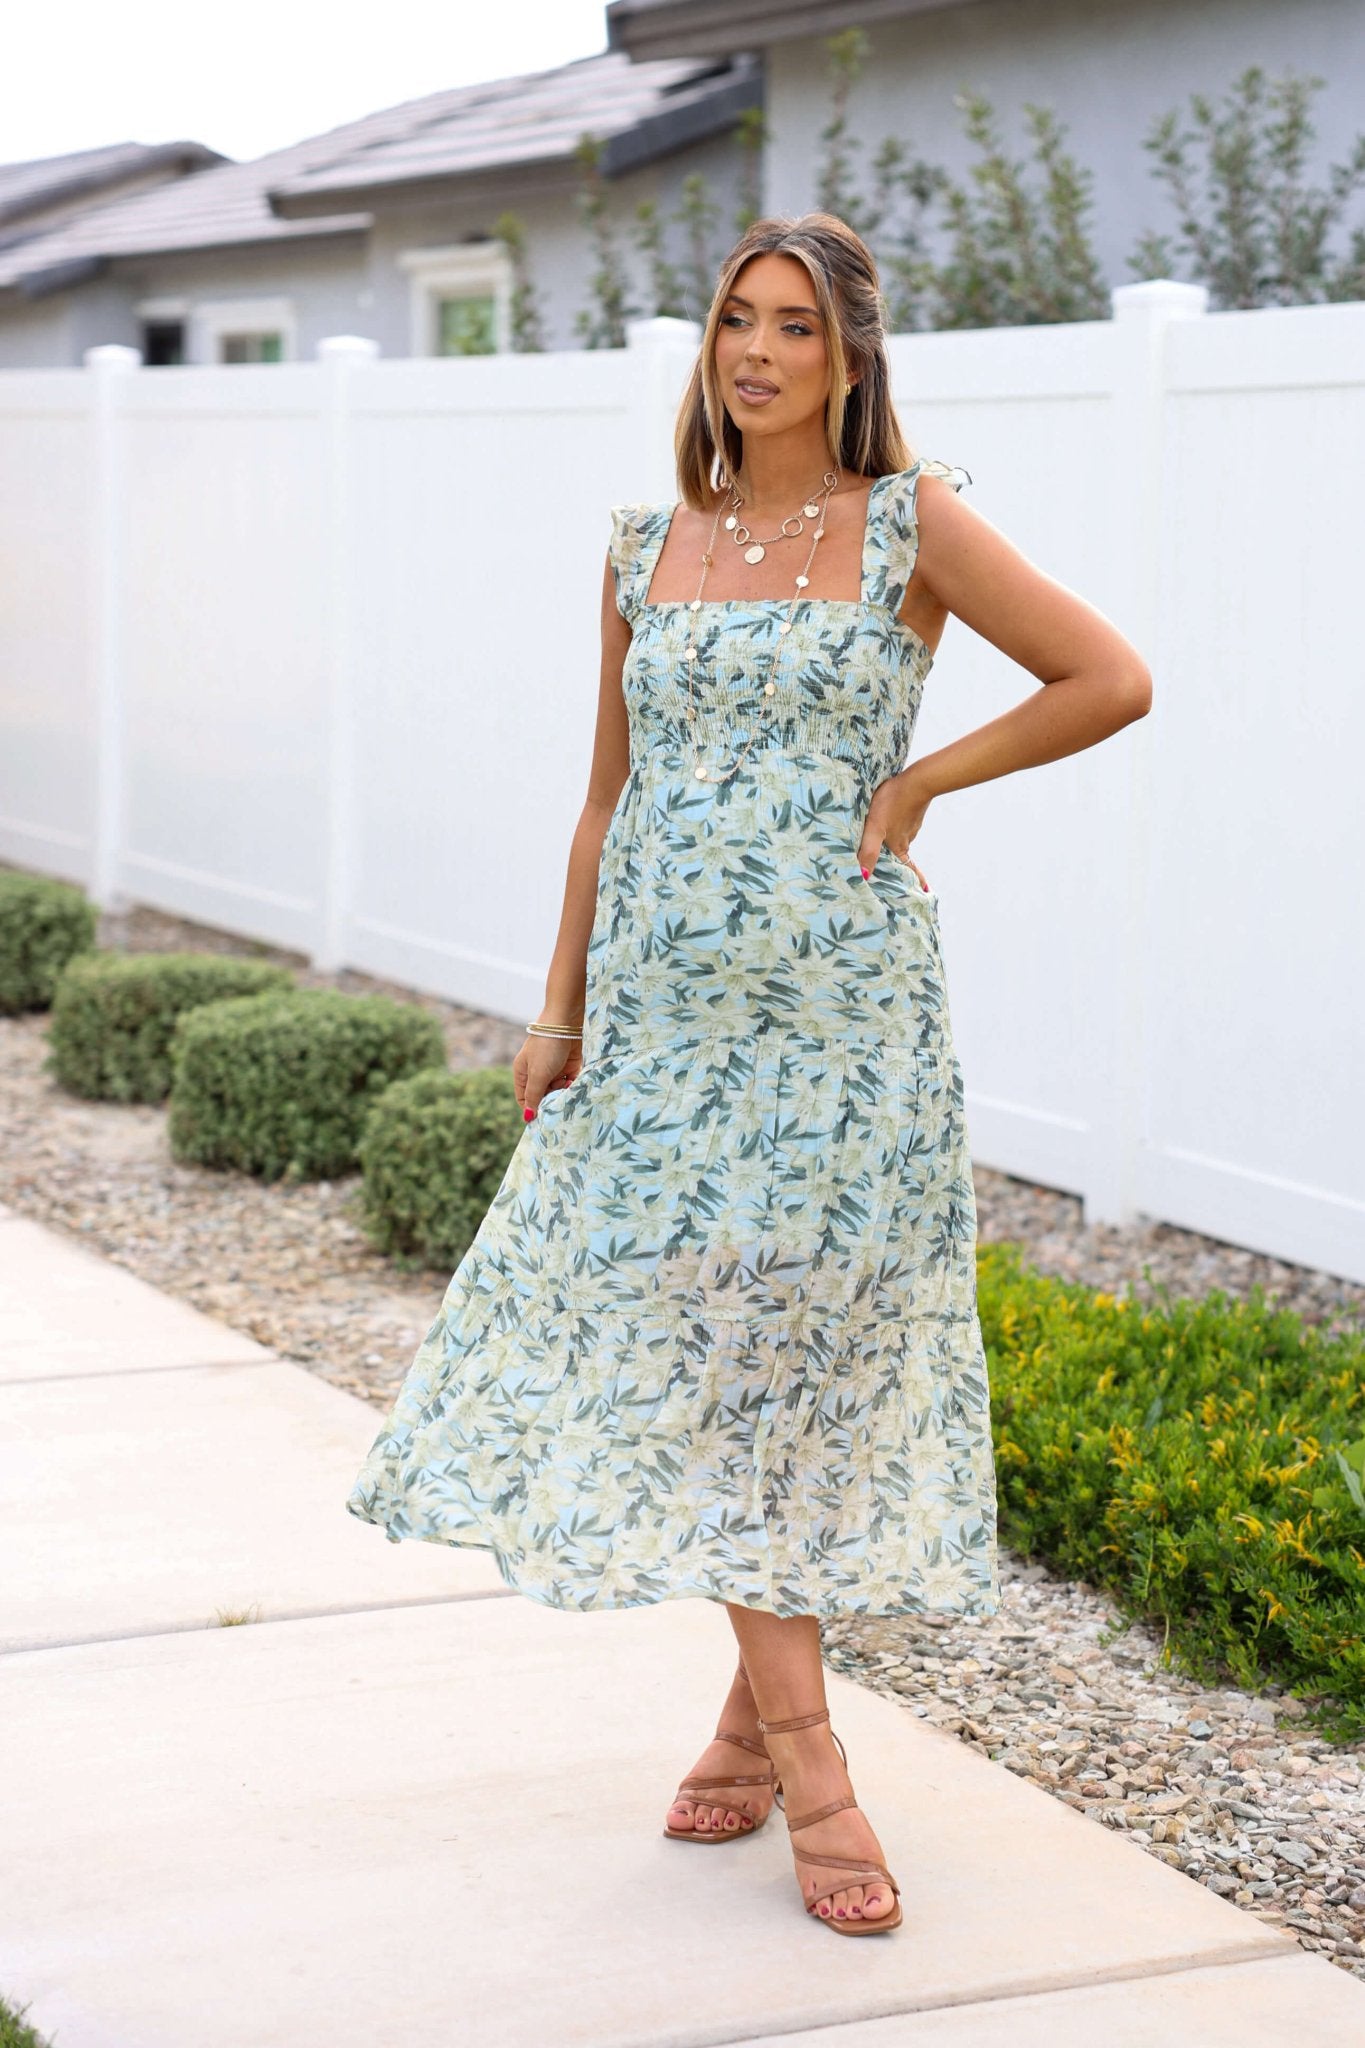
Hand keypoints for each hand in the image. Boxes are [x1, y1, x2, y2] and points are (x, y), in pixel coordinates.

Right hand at [513, 1027, 582, 1120]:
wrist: (566, 1022)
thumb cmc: (547, 1047)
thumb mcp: (538, 1074)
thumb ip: (534, 1096)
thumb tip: (528, 1118)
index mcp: (523, 1073)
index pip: (525, 1098)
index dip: (533, 1109)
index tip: (544, 1117)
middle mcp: (537, 1072)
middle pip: (543, 1095)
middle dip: (551, 1100)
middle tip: (559, 1102)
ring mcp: (553, 1068)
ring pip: (558, 1090)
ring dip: (563, 1093)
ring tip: (567, 1088)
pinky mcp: (569, 1065)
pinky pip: (570, 1082)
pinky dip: (573, 1086)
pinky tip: (574, 1083)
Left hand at [856, 763, 934, 889]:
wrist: (917, 780)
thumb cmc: (893, 803)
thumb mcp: (875, 828)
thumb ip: (868, 851)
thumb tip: (864, 876)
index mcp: (899, 847)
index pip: (907, 870)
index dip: (913, 881)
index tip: (920, 892)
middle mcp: (906, 838)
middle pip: (900, 855)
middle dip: (897, 863)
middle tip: (892, 870)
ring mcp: (910, 824)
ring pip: (899, 837)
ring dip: (893, 841)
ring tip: (881, 841)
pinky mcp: (910, 811)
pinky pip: (901, 822)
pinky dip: (896, 824)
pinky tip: (888, 817)